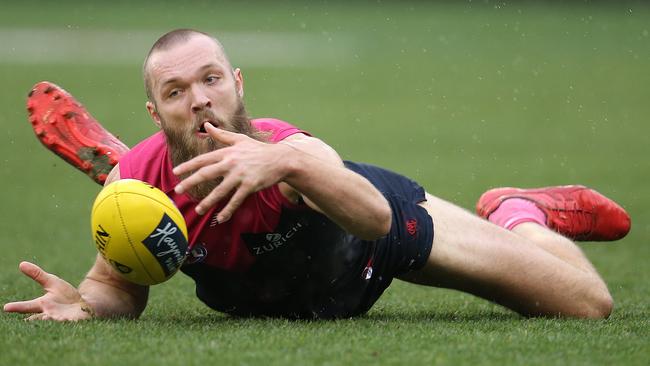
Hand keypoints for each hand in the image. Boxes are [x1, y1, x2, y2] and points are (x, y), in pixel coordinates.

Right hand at [3, 261, 93, 320]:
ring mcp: (62, 319)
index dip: (18, 307)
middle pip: (39, 318)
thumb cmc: (64, 295)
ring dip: (53, 320)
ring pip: (55, 322)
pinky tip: (67, 320)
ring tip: (49, 317)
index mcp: (43, 304)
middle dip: (34, 319)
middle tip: (27, 321)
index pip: (28, 306)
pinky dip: (69, 322)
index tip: (6, 307)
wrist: (84, 303)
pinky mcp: (75, 321)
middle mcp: (50, 314)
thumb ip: (37, 274)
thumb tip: (21, 264)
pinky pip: (71, 323)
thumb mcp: (51, 282)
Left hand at [173, 123, 292, 221]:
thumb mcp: (240, 139)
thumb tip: (206, 125)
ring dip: (208, 201)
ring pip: (220, 191)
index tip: (176, 171)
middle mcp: (231, 163)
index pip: (203, 159)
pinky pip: (236, 200)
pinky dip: (228, 210)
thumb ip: (221, 134)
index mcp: (227, 152)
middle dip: (190, 182)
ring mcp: (241, 175)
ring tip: (198, 209)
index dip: (188, 166)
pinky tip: (221, 218)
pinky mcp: (250, 186)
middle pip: (206, 174)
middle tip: (178, 190)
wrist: (280, 160)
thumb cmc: (259, 150)